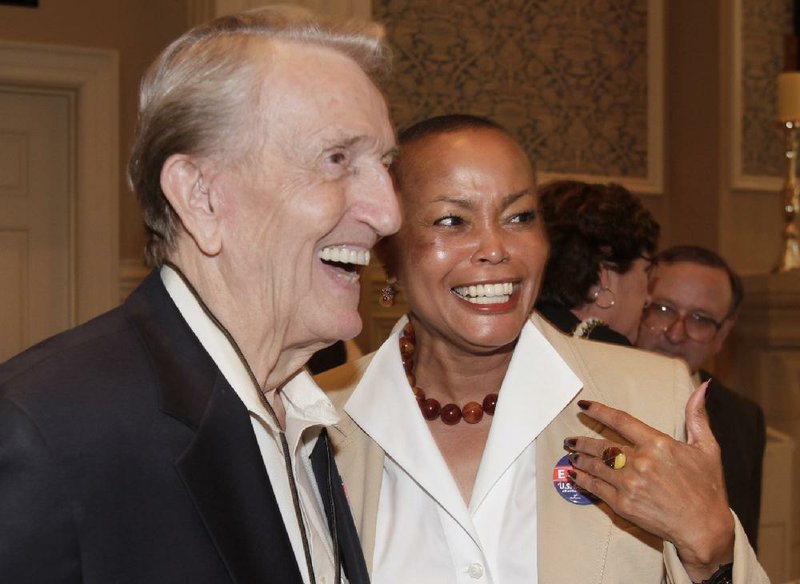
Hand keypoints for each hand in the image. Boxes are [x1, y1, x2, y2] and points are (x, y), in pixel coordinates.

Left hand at [565, 382, 733, 580]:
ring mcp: (629, 484)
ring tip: (571, 454)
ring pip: (595, 466)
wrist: (705, 528)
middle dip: (581, 441)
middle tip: (570, 439)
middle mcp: (640, 462)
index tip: (584, 406)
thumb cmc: (707, 488)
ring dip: (580, 459)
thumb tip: (702, 388)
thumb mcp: (707, 448)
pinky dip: (582, 480)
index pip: (620, 421)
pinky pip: (595, 488)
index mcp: (658, 444)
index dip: (599, 411)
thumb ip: (697, 416)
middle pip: (601, 446)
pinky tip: (574, 475)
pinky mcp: (623, 504)